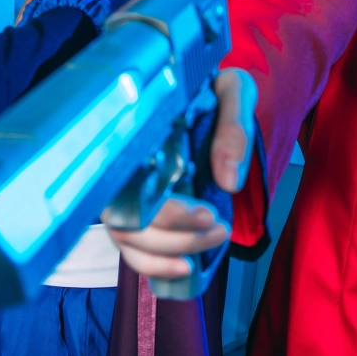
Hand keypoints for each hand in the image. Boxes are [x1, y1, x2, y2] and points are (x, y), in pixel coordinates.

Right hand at [107, 68, 256, 278]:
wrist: (202, 89)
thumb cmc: (211, 88)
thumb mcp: (231, 90)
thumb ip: (233, 127)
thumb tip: (229, 181)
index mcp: (137, 137)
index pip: (132, 187)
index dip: (167, 211)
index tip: (208, 214)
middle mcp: (123, 167)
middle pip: (129, 222)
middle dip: (176, 236)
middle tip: (219, 227)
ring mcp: (126, 191)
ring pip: (128, 240)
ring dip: (170, 253)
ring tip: (215, 240)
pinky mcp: (137, 209)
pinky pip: (131, 249)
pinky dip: (154, 267)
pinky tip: (185, 267)